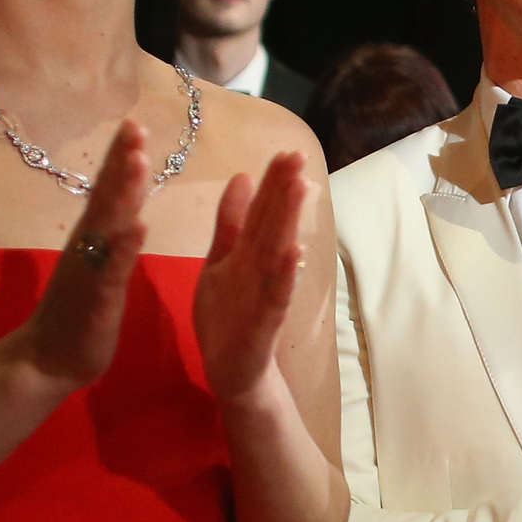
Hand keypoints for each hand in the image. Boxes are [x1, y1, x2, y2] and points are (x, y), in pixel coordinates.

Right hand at [17, 123, 147, 386]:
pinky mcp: (98, 296)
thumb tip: (123, 209)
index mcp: (91, 238)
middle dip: (121, 159)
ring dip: (124, 192)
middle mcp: (86, 245)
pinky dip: (125, 246)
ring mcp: (90, 269)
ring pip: (108, 224)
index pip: (106, 190)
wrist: (48, 359)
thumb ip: (108, 237)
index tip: (134, 123)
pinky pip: (112, 268)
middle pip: (105, 195)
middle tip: (136, 124)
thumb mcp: (98, 267)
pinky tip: (140, 226)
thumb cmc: (77, 314)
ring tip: (139, 160)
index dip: (120, 157)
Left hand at [194, 152, 308, 406]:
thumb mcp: (220, 262)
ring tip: (300, 188)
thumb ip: (230, 224)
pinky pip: (276, 296)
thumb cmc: (228, 317)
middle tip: (298, 156)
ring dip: (290, 222)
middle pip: (274, 225)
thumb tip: (242, 176)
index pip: (262, 211)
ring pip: (278, 253)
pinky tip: (295, 252)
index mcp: (247, 254)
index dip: (272, 182)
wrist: (231, 372)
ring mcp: (265, 295)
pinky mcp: (264, 323)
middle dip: (285, 191)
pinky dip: (285, 275)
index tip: (286, 150)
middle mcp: (260, 270)